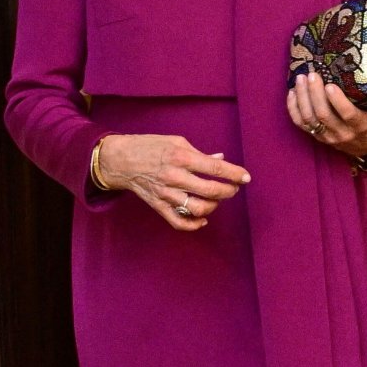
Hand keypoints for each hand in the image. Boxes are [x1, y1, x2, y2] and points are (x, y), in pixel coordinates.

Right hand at [97, 134, 249, 231]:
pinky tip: (203, 219)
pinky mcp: (159, 206)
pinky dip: (195, 224)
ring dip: (214, 206)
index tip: (246, 177)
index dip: (234, 174)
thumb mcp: (176, 142)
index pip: (215, 169)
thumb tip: (220, 160)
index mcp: (180, 158)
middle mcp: (175, 177)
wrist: (120, 160)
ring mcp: (166, 194)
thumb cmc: (149, 147)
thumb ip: (200, 154)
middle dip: (229, 191)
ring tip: (217, 199)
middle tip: (234, 188)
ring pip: (198, 209)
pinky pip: (180, 222)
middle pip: (211, 191)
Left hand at [288, 72, 366, 162]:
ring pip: (310, 119)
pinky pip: (301, 124)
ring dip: (302, 98)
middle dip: (315, 94)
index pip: (348, 114)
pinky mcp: (317, 136)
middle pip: (324, 115)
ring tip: (301, 79)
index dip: (337, 101)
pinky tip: (292, 92)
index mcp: (361, 125)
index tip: (330, 85)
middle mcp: (343, 133)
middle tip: (312, 75)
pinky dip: (293, 108)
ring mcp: (328, 136)